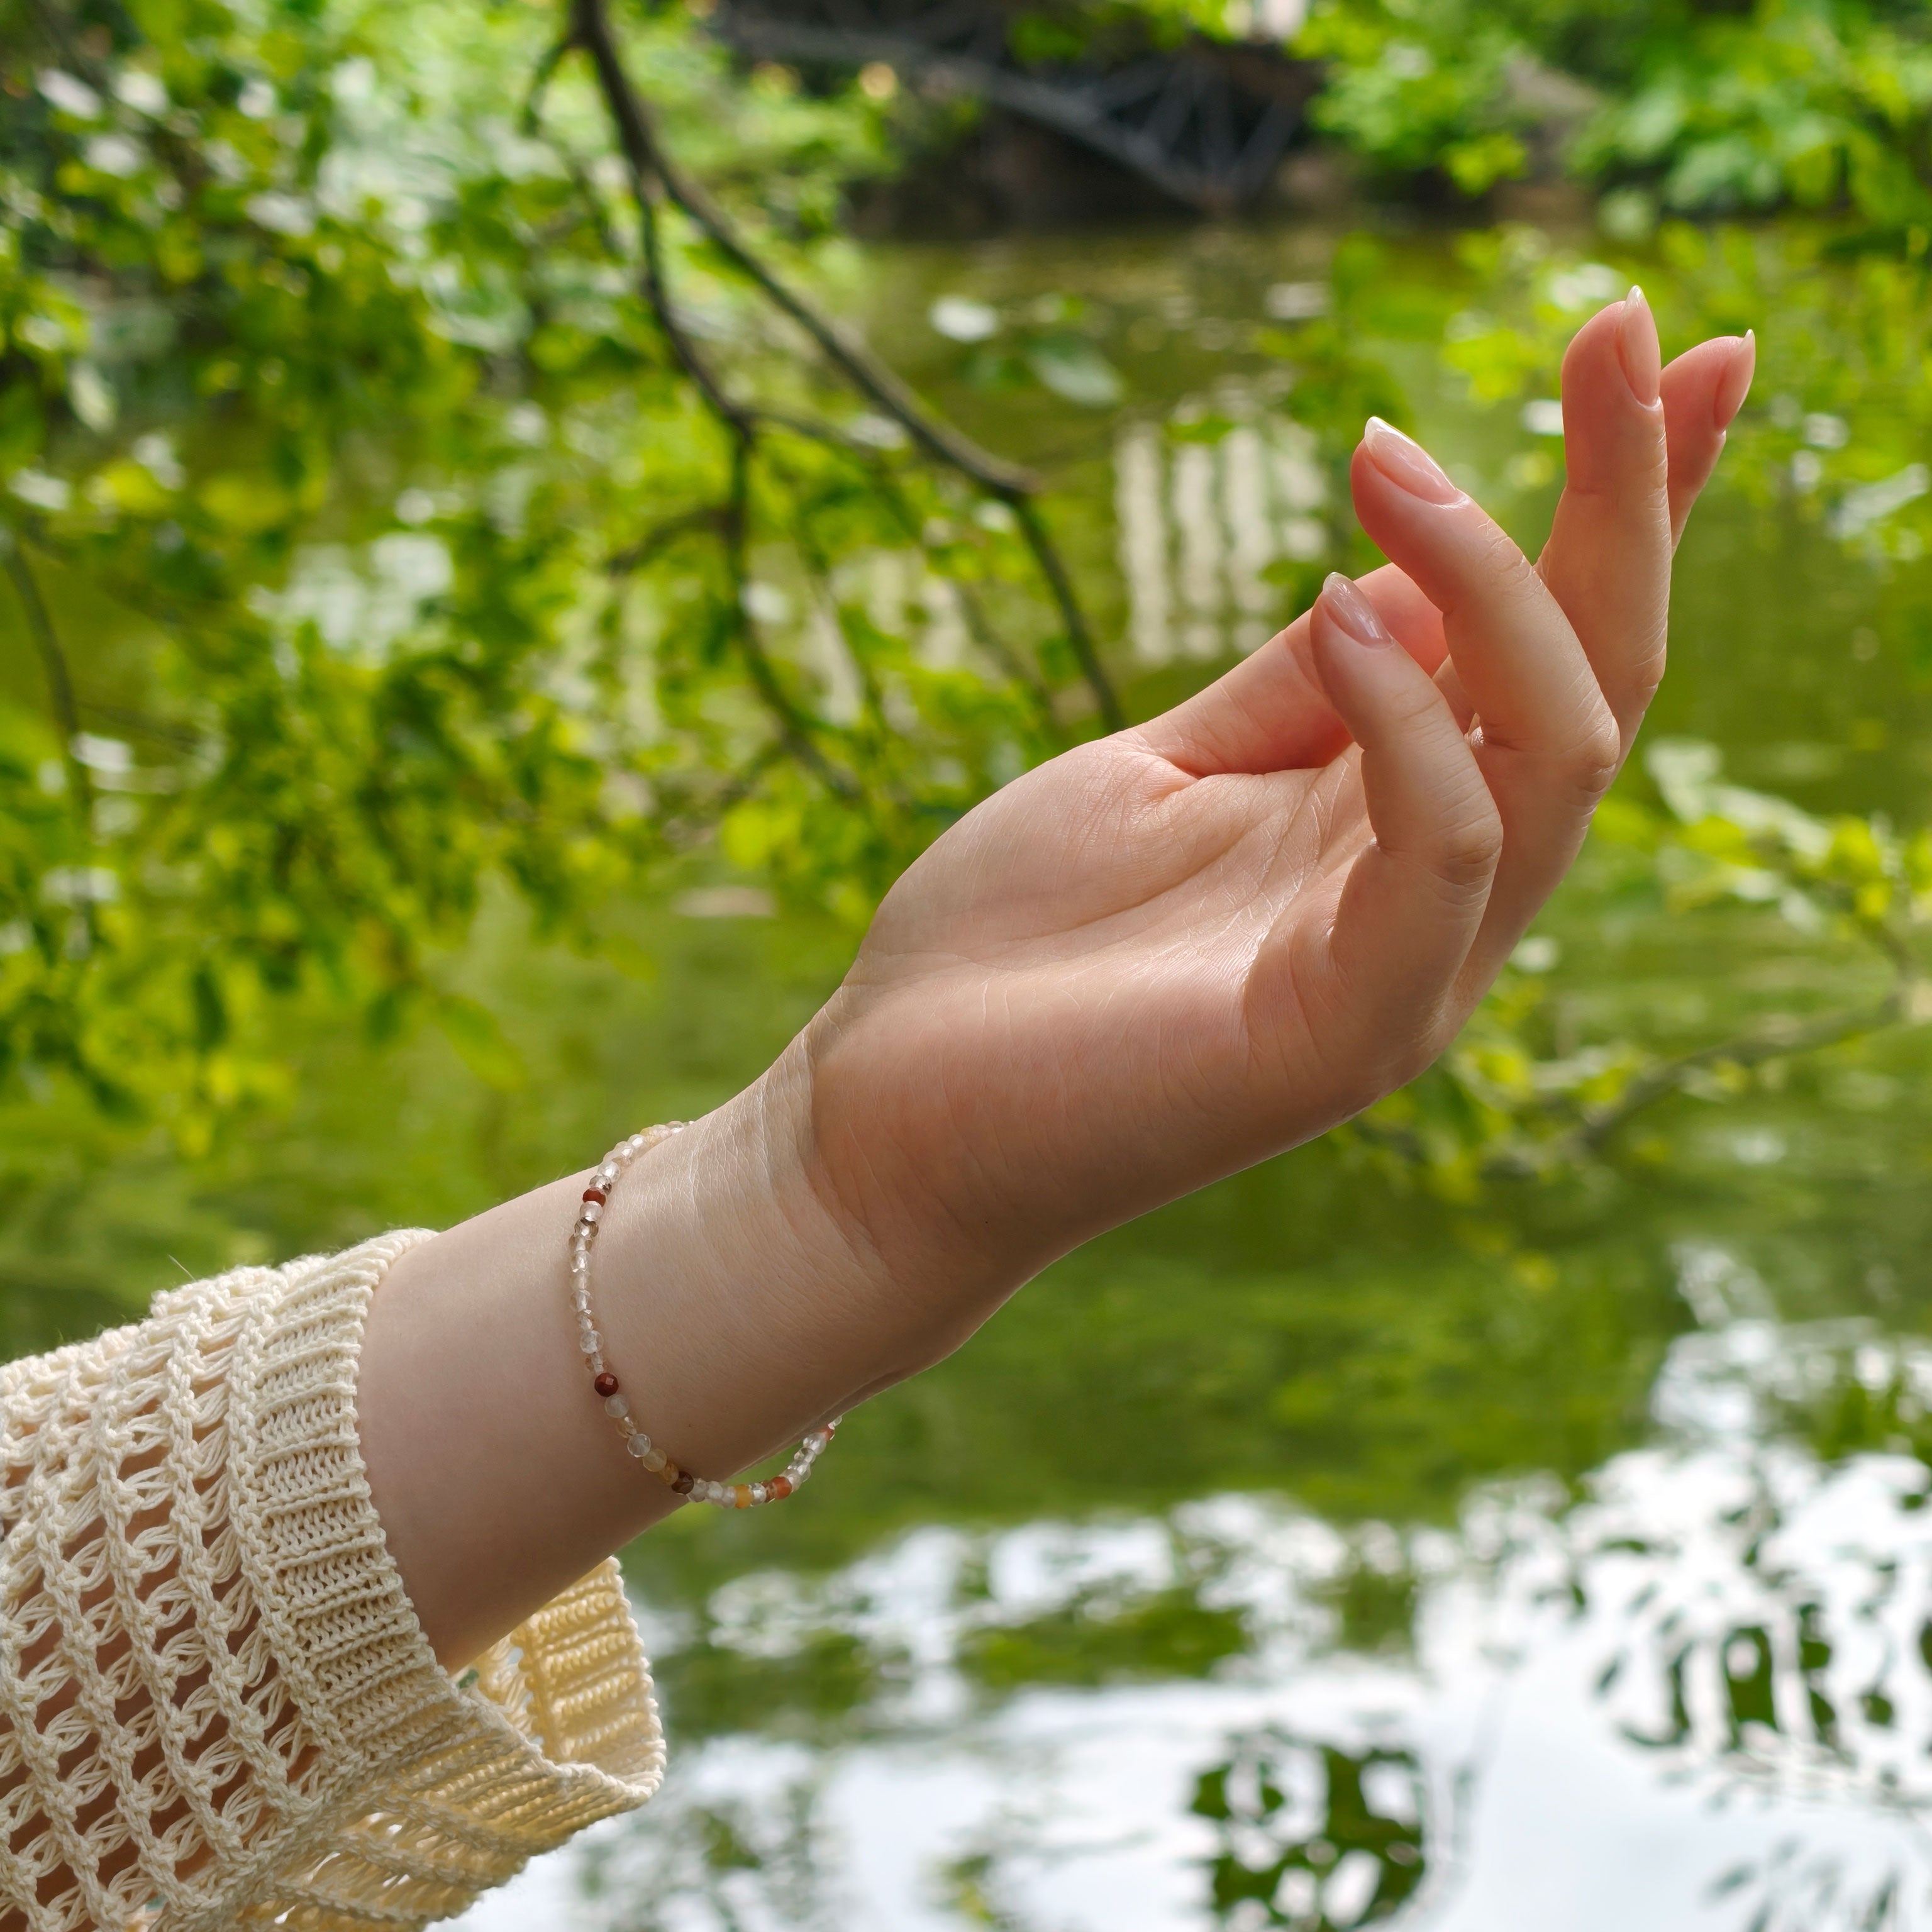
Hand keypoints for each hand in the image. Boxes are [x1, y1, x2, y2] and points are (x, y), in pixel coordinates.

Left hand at [772, 295, 1754, 1352]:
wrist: (889, 1110)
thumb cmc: (1012, 946)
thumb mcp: (1158, 767)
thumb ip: (1293, 690)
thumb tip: (1407, 570)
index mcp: (1394, 828)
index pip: (1552, 651)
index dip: (1628, 500)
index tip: (1661, 341)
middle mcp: (1436, 897)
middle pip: (1598, 680)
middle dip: (1627, 496)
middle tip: (1614, 318)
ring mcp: (1409, 973)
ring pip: (1557, 752)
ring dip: (1498, 579)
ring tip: (1386, 456)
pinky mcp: (1351, 1033)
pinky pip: (1447, 849)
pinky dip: (1409, 718)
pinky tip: (1334, 607)